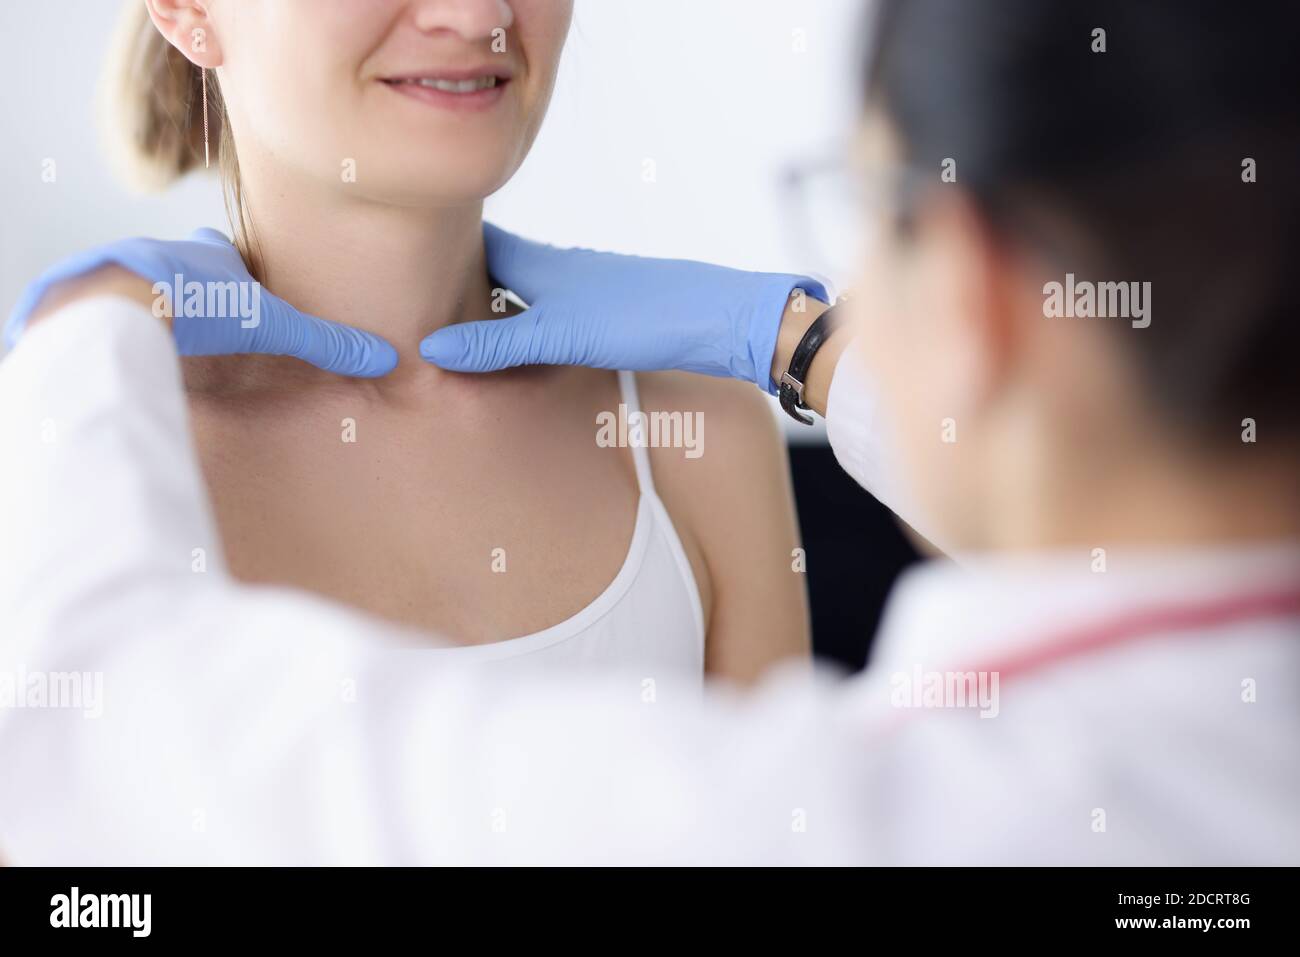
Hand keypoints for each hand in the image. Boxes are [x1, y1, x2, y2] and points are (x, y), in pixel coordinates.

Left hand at [5, 228, 396, 376]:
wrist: (119, 301)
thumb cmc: (199, 304)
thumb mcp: (273, 326)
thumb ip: (324, 344)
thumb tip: (384, 358)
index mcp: (213, 257)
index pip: (228, 254)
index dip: (238, 271)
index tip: (246, 288)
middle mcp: (169, 256)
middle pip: (188, 266)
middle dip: (199, 288)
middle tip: (211, 314)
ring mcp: (128, 274)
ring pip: (149, 286)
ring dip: (161, 308)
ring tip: (172, 338)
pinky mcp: (94, 300)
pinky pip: (112, 309)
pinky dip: (123, 325)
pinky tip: (133, 350)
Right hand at [420, 223, 826, 392]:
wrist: (720, 319)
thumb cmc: (640, 318)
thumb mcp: (558, 336)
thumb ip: (495, 345)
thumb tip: (427, 349)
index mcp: (542, 263)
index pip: (477, 244)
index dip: (440, 249)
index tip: (404, 257)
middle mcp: (564, 267)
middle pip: (503, 265)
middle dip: (466, 279)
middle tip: (426, 300)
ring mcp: (591, 286)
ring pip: (533, 288)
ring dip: (503, 302)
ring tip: (471, 327)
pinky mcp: (616, 308)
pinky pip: (560, 308)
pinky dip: (537, 319)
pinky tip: (540, 342)